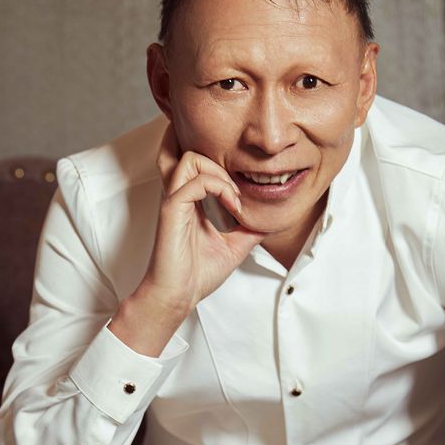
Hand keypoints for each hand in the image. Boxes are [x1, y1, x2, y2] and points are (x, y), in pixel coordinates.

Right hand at [109, 123, 264, 355]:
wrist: (178, 295)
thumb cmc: (197, 274)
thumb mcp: (236, 245)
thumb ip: (250, 227)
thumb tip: (273, 218)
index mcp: (190, 200)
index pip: (198, 162)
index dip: (225, 168)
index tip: (242, 197)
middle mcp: (180, 195)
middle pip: (188, 149)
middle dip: (219, 158)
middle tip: (236, 188)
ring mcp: (174, 200)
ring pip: (191, 157)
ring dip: (219, 172)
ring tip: (233, 197)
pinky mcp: (171, 209)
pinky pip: (193, 180)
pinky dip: (218, 187)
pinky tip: (231, 207)